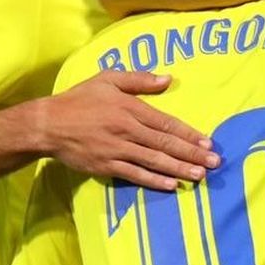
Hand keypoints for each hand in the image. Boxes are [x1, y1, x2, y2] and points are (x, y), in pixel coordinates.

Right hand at [40, 72, 218, 189]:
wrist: (49, 124)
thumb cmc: (79, 99)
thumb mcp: (107, 79)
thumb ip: (138, 79)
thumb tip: (168, 79)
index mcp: (130, 108)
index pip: (166, 123)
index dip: (189, 134)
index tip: (208, 142)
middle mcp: (127, 130)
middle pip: (165, 144)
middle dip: (192, 154)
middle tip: (215, 163)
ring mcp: (117, 150)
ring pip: (154, 161)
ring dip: (179, 169)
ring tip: (199, 175)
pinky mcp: (107, 166)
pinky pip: (135, 175)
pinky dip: (154, 180)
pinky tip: (171, 185)